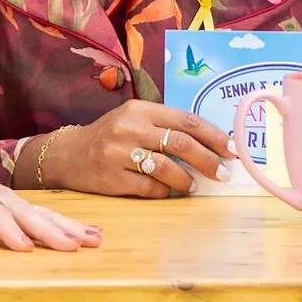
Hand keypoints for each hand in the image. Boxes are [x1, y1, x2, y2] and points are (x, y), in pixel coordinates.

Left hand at [0, 150, 101, 250]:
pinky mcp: (20, 206)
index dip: (7, 229)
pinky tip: (92, 235)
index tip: (24, 247)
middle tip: (71, 247)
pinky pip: (47, 214)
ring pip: (41, 212)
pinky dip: (70, 224)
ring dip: (67, 226)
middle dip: (47, 230)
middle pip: (24, 212)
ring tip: (92, 241)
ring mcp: (11, 199)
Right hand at [50, 100, 235, 197]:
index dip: (214, 136)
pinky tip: (167, 190)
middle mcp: (129, 128)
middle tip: (223, 174)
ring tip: (192, 185)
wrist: (68, 154)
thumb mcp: (133, 121)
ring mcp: (119, 153)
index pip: (186, 120)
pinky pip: (151, 188)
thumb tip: (211, 144)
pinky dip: (165, 191)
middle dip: (209, 161)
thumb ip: (164, 127)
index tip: (233, 150)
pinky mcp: (113, 177)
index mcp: (139, 110)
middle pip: (181, 144)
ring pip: (169, 169)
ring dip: (188, 180)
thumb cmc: (109, 137)